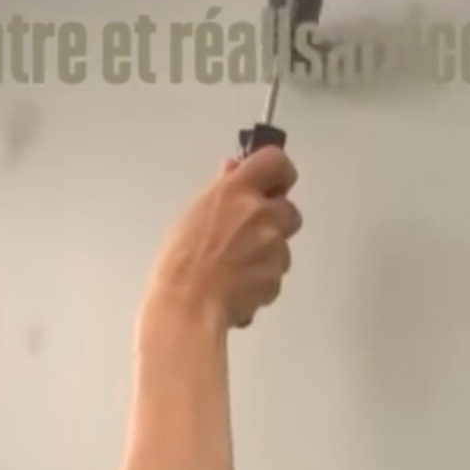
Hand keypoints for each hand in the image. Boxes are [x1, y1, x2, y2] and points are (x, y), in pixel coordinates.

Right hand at [143, 147, 301, 329]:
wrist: (187, 306)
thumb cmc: (180, 262)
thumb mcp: (194, 215)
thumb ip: (223, 192)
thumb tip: (234, 171)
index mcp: (237, 190)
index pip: (276, 162)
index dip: (279, 173)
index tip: (272, 185)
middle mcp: (261, 213)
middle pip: (289, 209)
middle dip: (275, 222)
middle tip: (249, 236)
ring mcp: (273, 246)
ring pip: (283, 245)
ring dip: (268, 254)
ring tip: (237, 269)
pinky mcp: (277, 276)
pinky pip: (276, 274)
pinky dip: (262, 280)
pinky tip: (239, 288)